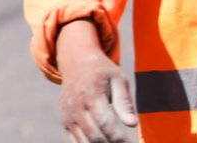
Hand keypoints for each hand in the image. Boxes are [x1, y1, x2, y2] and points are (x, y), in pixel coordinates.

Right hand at [56, 20, 138, 142]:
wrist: (75, 61)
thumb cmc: (101, 72)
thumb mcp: (118, 79)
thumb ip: (124, 102)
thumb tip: (132, 124)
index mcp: (91, 94)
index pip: (106, 123)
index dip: (120, 138)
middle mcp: (76, 106)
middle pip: (94, 136)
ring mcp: (68, 114)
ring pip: (83, 142)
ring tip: (114, 142)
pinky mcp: (64, 121)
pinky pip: (74, 141)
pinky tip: (101, 142)